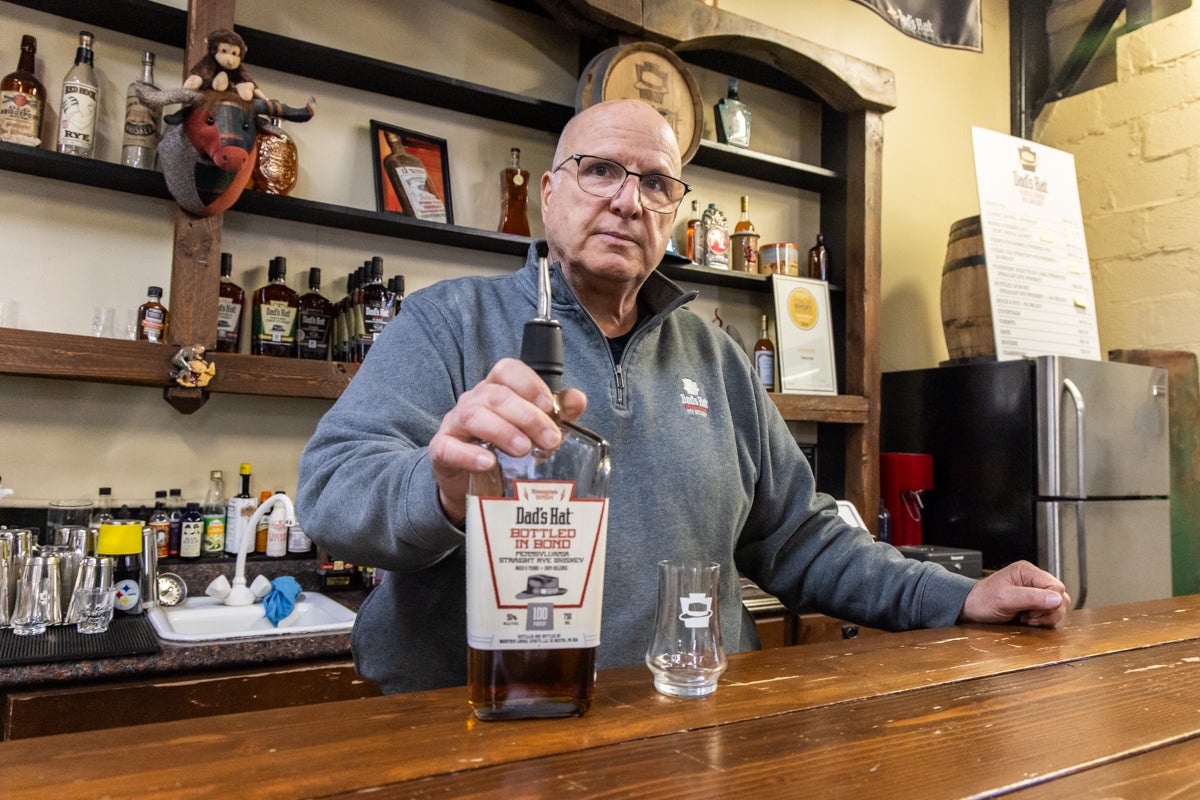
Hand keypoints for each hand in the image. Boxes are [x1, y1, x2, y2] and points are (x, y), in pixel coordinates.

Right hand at [428, 358, 586, 522]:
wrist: (472, 483)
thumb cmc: (505, 450)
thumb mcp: (534, 431)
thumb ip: (557, 413)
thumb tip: (578, 399)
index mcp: (496, 389)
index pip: (507, 370)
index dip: (529, 384)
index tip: (549, 406)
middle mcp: (473, 400)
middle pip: (497, 395)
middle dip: (527, 416)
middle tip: (550, 440)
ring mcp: (455, 424)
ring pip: (474, 415)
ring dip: (502, 430)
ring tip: (523, 449)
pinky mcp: (442, 450)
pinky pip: (449, 447)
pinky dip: (469, 454)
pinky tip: (488, 463)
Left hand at [959, 560, 1070, 627]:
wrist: (971, 608)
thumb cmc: (982, 600)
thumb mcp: (1005, 598)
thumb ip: (1031, 598)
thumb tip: (1057, 598)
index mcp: (1027, 572)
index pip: (1056, 586)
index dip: (1050, 603)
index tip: (1032, 611)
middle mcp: (1034, 579)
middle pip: (1061, 596)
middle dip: (1048, 612)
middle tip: (1028, 616)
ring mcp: (1035, 591)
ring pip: (1058, 606)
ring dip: (1045, 617)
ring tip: (1026, 618)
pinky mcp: (1035, 602)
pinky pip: (1050, 612)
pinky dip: (1042, 620)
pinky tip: (1027, 619)